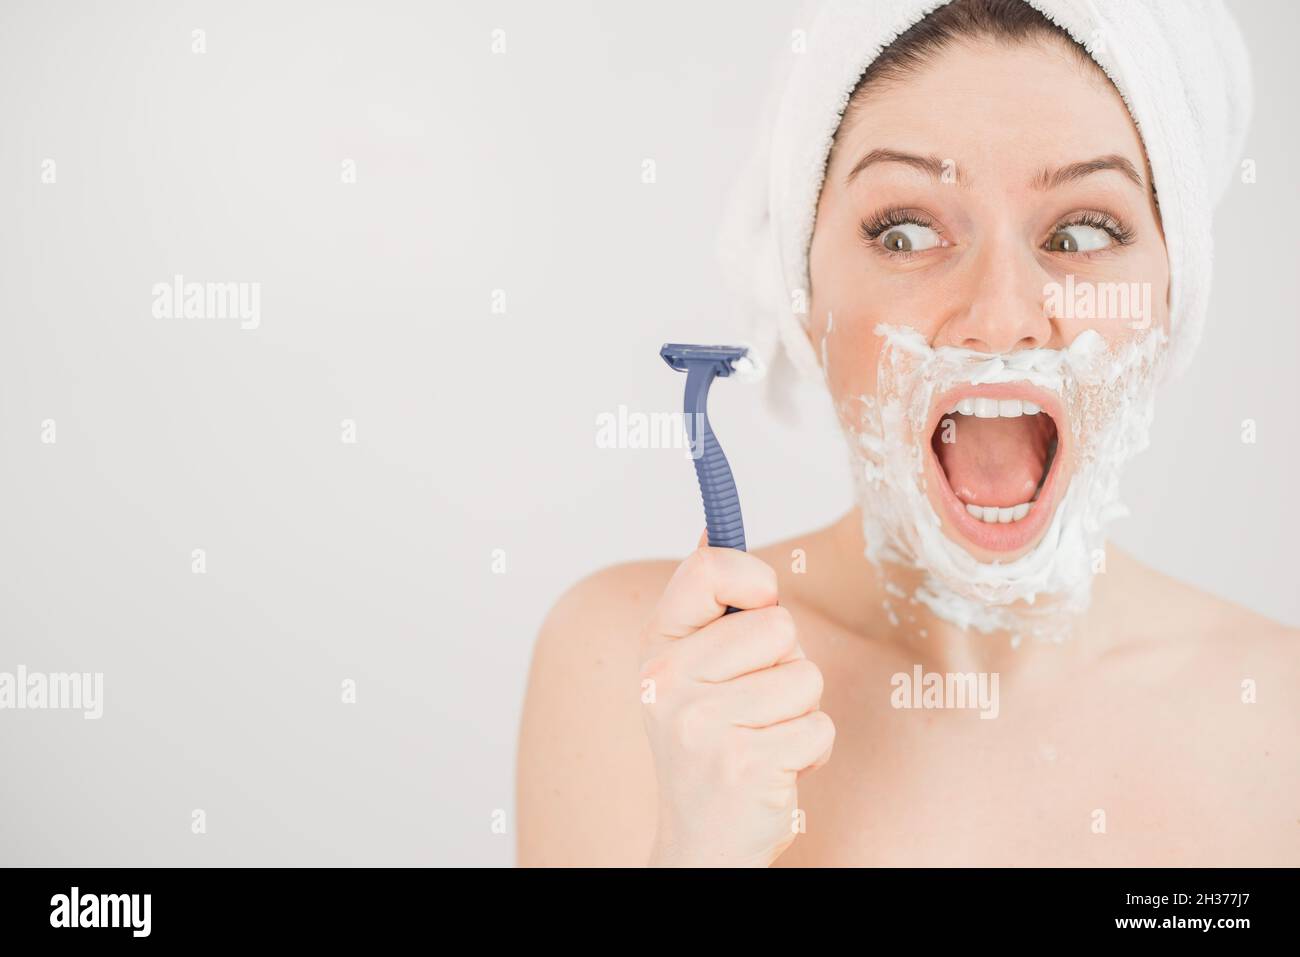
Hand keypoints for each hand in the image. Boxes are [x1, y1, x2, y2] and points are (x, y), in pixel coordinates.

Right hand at [638, 531, 834, 866]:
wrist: (699, 842)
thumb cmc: (707, 745)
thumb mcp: (688, 670)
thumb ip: (705, 604)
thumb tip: (712, 528)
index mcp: (658, 648)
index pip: (707, 570)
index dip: (751, 579)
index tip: (758, 601)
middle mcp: (669, 681)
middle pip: (778, 625)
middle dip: (784, 664)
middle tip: (752, 703)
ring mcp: (704, 723)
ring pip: (805, 676)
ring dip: (800, 710)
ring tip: (763, 736)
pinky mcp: (745, 763)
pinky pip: (818, 726)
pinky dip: (811, 750)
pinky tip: (775, 768)